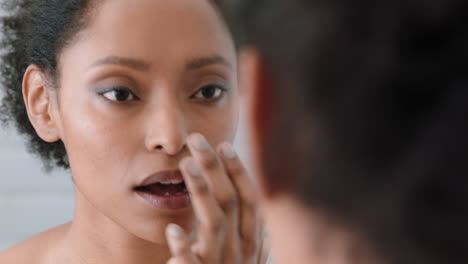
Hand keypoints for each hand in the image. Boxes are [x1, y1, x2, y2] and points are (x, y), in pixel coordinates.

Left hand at [165, 133, 263, 263]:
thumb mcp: (242, 250)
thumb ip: (241, 224)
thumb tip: (239, 192)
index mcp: (252, 240)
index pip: (250, 198)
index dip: (237, 171)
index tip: (223, 145)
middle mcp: (241, 250)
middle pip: (231, 201)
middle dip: (215, 168)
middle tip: (197, 139)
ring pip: (214, 225)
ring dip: (200, 192)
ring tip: (184, 165)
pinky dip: (185, 248)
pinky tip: (172, 231)